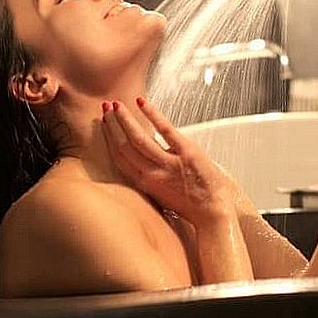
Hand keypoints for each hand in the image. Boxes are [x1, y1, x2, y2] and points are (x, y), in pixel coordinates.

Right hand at [101, 97, 236, 227]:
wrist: (213, 214)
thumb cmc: (190, 205)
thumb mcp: (161, 193)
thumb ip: (150, 176)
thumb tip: (143, 158)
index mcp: (146, 184)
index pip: (120, 157)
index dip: (109, 138)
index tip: (105, 124)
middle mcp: (153, 174)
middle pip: (125, 145)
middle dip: (113, 125)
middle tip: (106, 108)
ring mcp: (169, 164)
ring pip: (139, 138)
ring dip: (125, 119)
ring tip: (117, 105)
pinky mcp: (187, 153)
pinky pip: (165, 129)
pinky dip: (152, 113)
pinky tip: (141, 103)